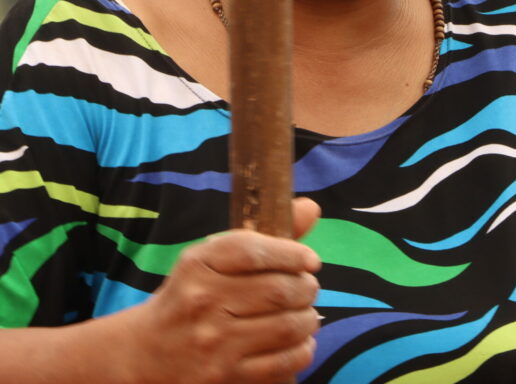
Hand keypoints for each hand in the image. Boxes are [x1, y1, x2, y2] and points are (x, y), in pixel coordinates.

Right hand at [125, 198, 321, 383]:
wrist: (144, 352)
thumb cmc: (190, 296)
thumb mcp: (213, 259)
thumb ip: (265, 237)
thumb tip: (312, 207)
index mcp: (198, 264)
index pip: (254, 250)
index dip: (292, 254)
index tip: (311, 260)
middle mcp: (203, 301)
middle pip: (277, 290)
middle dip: (306, 288)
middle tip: (309, 288)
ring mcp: (212, 342)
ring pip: (285, 326)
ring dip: (308, 319)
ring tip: (307, 314)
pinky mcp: (222, 376)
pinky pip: (280, 363)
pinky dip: (301, 350)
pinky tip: (301, 341)